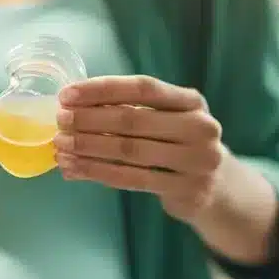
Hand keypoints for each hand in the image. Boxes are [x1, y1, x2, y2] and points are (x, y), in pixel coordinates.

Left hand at [53, 75, 227, 221]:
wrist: (219, 189)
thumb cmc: (180, 148)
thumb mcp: (168, 122)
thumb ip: (133, 111)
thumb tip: (74, 106)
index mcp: (192, 101)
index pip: (143, 87)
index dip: (103, 89)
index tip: (67, 94)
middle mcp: (200, 127)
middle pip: (133, 119)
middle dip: (90, 120)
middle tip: (59, 122)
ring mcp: (197, 161)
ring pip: (129, 152)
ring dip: (88, 149)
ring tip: (60, 148)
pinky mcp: (187, 190)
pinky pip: (132, 180)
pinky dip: (98, 173)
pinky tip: (74, 170)